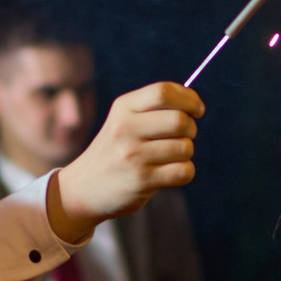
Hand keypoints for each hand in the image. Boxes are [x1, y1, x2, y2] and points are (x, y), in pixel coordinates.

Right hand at [48, 84, 202, 243]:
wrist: (84, 189)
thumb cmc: (116, 150)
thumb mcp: (124, 121)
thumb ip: (155, 109)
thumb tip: (195, 103)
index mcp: (123, 108)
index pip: (163, 92)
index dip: (189, 98)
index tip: (197, 109)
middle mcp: (126, 128)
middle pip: (180, 120)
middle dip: (191, 128)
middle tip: (184, 136)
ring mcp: (133, 155)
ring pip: (185, 147)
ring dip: (186, 153)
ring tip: (169, 157)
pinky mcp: (142, 180)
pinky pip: (184, 171)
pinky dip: (184, 172)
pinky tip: (169, 173)